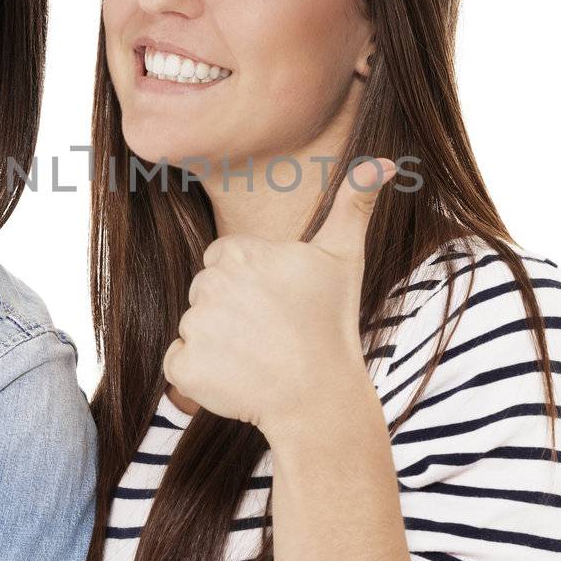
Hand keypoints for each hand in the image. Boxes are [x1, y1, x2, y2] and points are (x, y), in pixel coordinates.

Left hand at [162, 157, 397, 437]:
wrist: (319, 398)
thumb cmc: (331, 325)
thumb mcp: (344, 258)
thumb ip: (353, 204)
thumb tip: (382, 162)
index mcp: (240, 251)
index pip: (223, 261)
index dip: (249, 286)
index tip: (277, 305)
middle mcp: (211, 283)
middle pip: (204, 292)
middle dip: (230, 313)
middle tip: (270, 333)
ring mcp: (195, 326)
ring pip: (193, 327)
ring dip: (217, 344)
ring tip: (257, 357)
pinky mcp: (183, 365)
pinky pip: (178, 363)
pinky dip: (199, 375)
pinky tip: (236, 378)